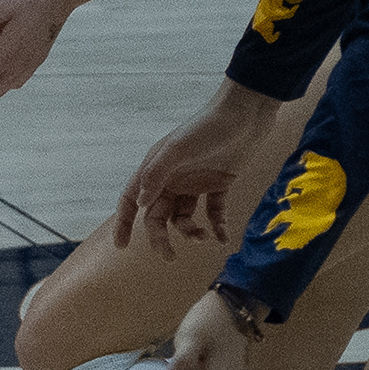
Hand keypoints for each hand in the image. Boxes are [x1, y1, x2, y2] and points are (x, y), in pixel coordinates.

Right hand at [115, 97, 278, 248]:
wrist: (246, 113)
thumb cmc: (207, 127)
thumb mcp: (177, 149)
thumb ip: (156, 174)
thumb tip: (141, 203)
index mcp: (156, 170)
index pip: (132, 200)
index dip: (124, 223)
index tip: (122, 246)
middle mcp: (172, 179)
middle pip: (159, 216)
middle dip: (161, 237)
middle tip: (170, 256)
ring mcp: (195, 183)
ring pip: (185, 216)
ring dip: (190, 231)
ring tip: (204, 237)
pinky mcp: (219, 184)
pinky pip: (214, 211)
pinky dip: (218, 225)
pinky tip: (222, 239)